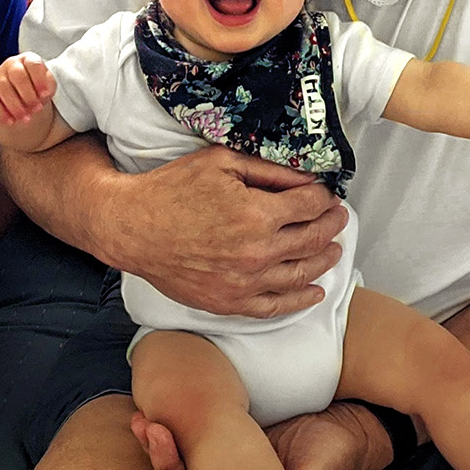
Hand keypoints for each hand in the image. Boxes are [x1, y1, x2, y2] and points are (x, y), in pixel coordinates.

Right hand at [0, 52, 55, 128]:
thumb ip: (48, 88)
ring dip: (16, 106)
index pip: (33, 64)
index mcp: (29, 59)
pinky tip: (11, 122)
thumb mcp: (48, 86)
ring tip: (26, 119)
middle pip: (18, 76)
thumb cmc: (37, 86)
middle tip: (37, 110)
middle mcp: (12, 64)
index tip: (45, 95)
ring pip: (4, 89)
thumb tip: (41, 96)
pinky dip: (2, 113)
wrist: (22, 93)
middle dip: (28, 95)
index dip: (39, 80)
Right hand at [112, 147, 348, 317]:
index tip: (326, 194)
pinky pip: (274, 306)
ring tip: (333, 249)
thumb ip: (268, 171)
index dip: (324, 198)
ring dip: (324, 260)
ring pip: (301, 275)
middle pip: (312, 240)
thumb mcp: (221, 162)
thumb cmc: (171, 191)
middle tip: (338, 217)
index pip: (310, 206)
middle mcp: (256, 253)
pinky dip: (300, 300)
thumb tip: (305, 179)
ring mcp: (244, 283)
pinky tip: (314, 291)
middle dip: (331, 225)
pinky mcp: (229, 302)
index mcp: (256, 215)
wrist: (131, 228)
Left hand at [132, 400, 390, 469]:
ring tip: (144, 422)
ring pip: (178, 466)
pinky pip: (186, 440)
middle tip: (153, 435)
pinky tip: (149, 412)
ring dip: (157, 446)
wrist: (338, 424)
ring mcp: (221, 469)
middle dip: (163, 464)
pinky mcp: (221, 443)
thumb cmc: (328, 457)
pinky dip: (168, 428)